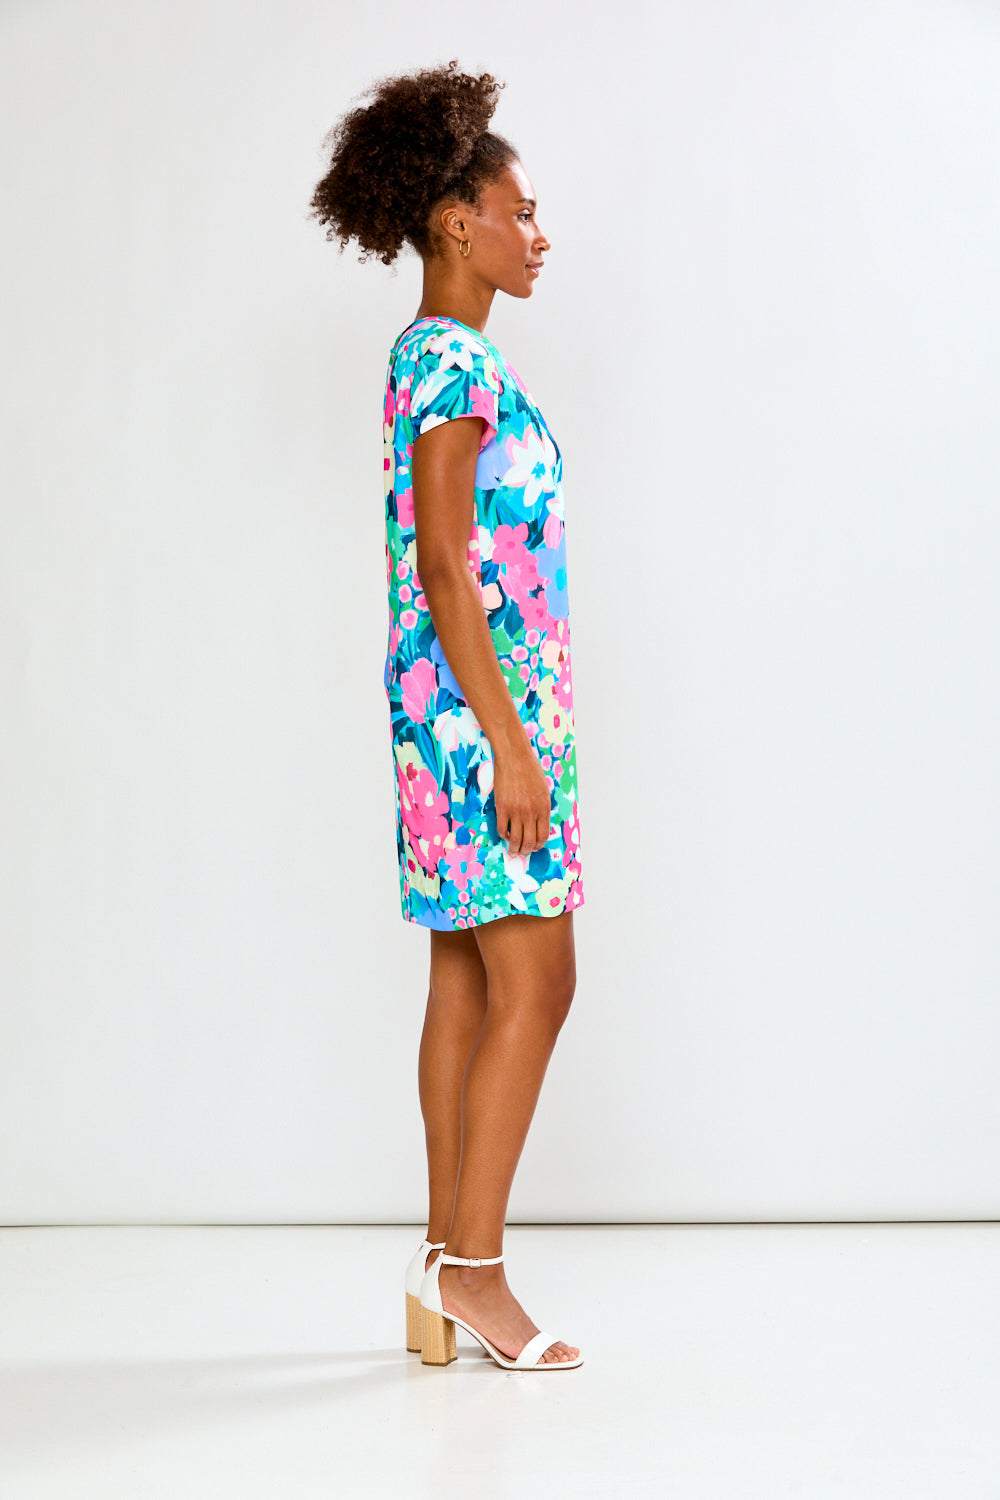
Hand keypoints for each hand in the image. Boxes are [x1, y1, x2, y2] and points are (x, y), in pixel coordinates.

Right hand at [492, 736, 551, 856]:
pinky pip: (502, 829)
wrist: (514, 757)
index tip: (534, 847)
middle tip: (523, 852)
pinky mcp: (502, 807)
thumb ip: (542, 808)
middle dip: (526, 851)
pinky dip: (503, 836)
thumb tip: (538, 824)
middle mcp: (531, 812)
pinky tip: (505, 834)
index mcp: (544, 808)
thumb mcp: (544, 790)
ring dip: (514, 848)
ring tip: (513, 850)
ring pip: (515, 839)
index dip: (538, 845)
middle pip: (529, 842)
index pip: (543, 836)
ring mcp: (516, 811)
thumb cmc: (530, 770)